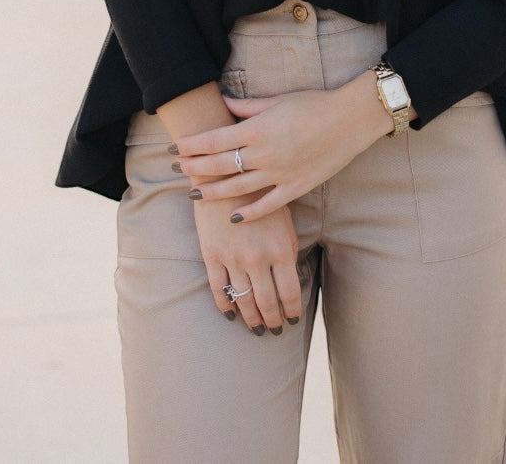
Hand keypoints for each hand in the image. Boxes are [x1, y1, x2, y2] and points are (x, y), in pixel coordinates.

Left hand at [173, 77, 391, 222]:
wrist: (349, 119)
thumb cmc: (314, 104)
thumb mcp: (277, 100)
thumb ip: (247, 106)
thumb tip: (222, 102)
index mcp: (257, 129)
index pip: (214, 140)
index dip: (192, 145)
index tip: (176, 148)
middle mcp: (264, 154)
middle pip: (220, 165)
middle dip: (195, 167)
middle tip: (177, 169)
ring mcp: (279, 174)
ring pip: (237, 188)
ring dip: (213, 192)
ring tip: (194, 194)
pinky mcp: (296, 187)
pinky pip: (268, 205)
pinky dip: (250, 213)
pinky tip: (234, 218)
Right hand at [193, 195, 299, 334]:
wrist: (225, 174)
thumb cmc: (260, 194)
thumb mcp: (284, 218)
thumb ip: (288, 247)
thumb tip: (292, 277)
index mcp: (281, 249)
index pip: (290, 293)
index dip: (291, 311)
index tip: (291, 320)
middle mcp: (258, 258)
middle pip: (267, 302)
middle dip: (272, 320)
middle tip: (274, 330)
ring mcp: (233, 259)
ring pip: (244, 300)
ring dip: (251, 319)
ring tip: (256, 328)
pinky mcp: (212, 255)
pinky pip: (218, 289)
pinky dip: (225, 306)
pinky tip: (230, 314)